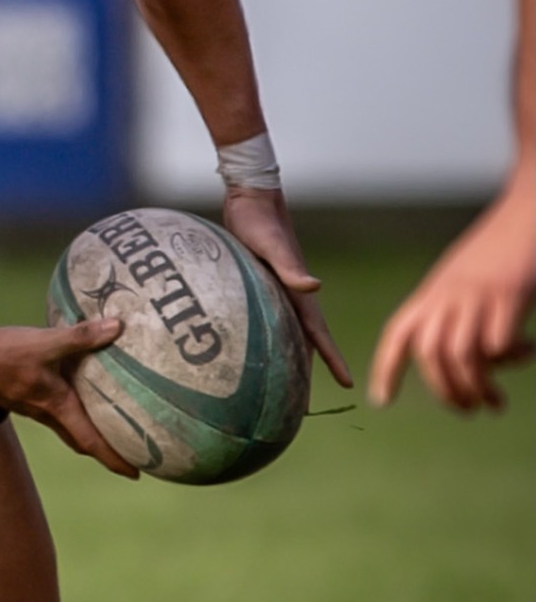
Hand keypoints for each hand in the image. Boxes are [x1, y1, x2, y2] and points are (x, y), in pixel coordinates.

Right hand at [0, 318, 141, 477]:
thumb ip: (80, 336)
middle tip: (129, 455)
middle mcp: (47, 413)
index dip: (115, 459)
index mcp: (57, 406)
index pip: (91, 441)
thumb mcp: (45, 342)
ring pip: (67, 428)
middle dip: (105, 451)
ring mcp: (33, 408)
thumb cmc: (2, 356)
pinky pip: (55, 413)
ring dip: (88, 432)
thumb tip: (117, 327)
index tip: (136, 474)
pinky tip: (76, 394)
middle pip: (80, 441)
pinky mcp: (23, 398)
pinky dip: (72, 413)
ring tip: (109, 425)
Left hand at [221, 186, 352, 386]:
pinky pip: (272, 317)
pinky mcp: (264, 282)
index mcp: (298, 292)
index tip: (349, 383)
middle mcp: (292, 294)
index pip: (319, 334)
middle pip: (305, 341)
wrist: (251, 196)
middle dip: (311, 370)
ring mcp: (279, 289)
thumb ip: (290, 267)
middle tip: (308, 404)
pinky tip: (264, 345)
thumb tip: (315, 286)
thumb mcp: (270, 245)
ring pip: (290, 332)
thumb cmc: (258, 221)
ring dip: (293, 356)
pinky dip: (274, 335)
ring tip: (290, 384)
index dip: (333, 359)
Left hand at [369, 171, 535, 411]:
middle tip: (469, 410)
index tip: (381, 400)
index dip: (386, 367)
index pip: (399, 333)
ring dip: (476, 387)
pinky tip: (529, 350)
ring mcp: (478, 293)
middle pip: (430, 353)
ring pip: (461, 354)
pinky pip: (499, 341)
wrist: (527, 208)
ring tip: (494, 402)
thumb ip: (454, 312)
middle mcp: (449, 294)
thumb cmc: (498, 249)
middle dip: (445, 391)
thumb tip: (462, 360)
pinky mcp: (509, 293)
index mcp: (433, 292)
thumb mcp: (463, 280)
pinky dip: (511, 358)